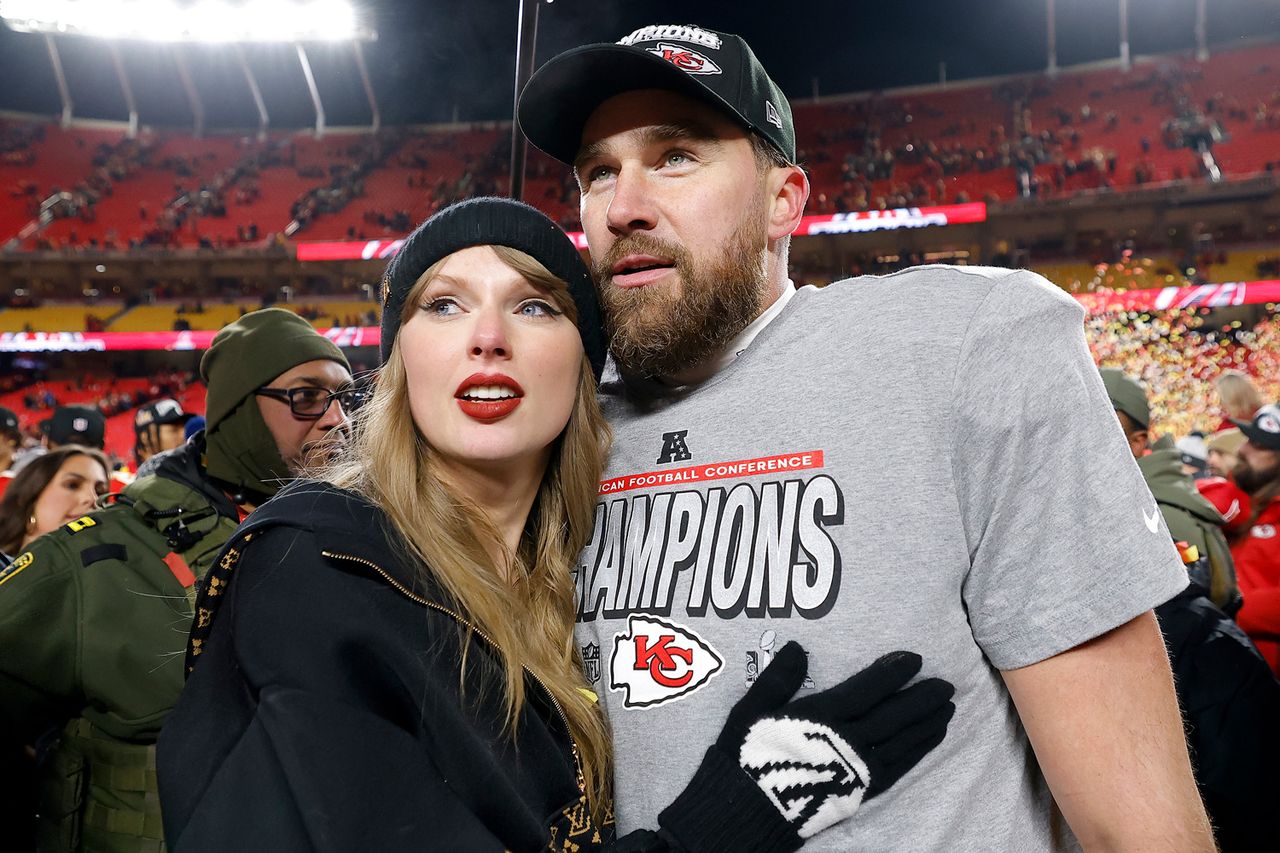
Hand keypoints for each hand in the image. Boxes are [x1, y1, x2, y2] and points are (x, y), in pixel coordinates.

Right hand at [659, 642, 954, 851]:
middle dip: (921, 699)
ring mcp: (854, 768)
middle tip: (947, 685)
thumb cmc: (746, 755)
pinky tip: (930, 740)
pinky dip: (917, 752)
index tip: (915, 658)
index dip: (892, 673)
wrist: (745, 810)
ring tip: (948, 709)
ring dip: (926, 724)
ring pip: (901, 742)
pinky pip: (896, 768)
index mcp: (819, 716)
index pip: (866, 689)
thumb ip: (777, 679)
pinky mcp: (857, 790)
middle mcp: (844, 741)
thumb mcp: (751, 710)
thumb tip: (798, 646)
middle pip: (892, 716)